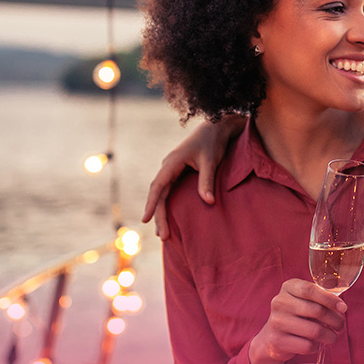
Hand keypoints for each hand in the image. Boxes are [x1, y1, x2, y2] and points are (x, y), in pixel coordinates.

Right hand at [142, 114, 245, 238]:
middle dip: (159, 215)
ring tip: (163, 233)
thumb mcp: (211, 161)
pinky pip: (170, 189)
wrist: (218, 126)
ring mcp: (172, 168)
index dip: (152, 204)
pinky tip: (170, 217)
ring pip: (163, 193)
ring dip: (162, 211)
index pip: (158, 186)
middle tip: (162, 236)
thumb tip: (209, 202)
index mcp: (172, 162)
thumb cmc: (213, 142)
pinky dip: (168, 203)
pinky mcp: (179, 170)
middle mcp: (168, 165)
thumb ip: (207, 181)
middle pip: (159, 194)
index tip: (146, 220)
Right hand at [248, 279, 347, 363]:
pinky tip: (316, 344)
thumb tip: (341, 307)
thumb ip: (320, 297)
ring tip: (332, 337)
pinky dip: (316, 347)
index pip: (311, 290)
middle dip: (335, 320)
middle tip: (340, 325)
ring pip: (314, 331)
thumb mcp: (303, 299)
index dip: (330, 299)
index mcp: (289, 287)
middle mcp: (280, 302)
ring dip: (329, 336)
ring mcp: (277, 322)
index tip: (343, 308)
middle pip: (316, 311)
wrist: (271, 336)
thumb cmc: (295, 314)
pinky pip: (306, 346)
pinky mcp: (278, 341)